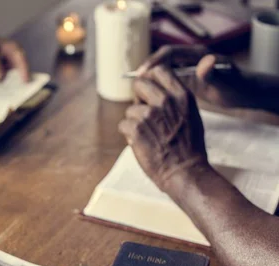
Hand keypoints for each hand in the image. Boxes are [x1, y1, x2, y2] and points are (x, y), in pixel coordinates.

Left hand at [118, 66, 210, 193]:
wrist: (185, 172)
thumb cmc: (189, 147)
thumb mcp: (190, 114)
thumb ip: (174, 99)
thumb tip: (155, 90)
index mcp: (181, 95)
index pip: (159, 70)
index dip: (149, 79)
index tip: (147, 90)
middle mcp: (165, 101)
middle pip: (139, 83)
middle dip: (138, 97)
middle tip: (143, 113)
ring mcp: (149, 115)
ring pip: (130, 109)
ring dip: (134, 122)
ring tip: (147, 135)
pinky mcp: (136, 129)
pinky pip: (123, 125)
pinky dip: (129, 135)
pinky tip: (141, 143)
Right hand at [137, 45, 256, 109]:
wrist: (243, 93)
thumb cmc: (236, 87)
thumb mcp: (225, 82)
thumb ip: (214, 73)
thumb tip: (207, 61)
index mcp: (198, 54)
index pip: (169, 53)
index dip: (153, 62)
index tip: (141, 74)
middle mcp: (190, 58)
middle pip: (161, 60)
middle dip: (147, 71)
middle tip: (135, 86)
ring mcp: (186, 67)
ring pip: (161, 70)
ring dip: (149, 80)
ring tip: (139, 94)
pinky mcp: (185, 77)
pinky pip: (165, 79)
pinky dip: (155, 87)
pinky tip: (148, 99)